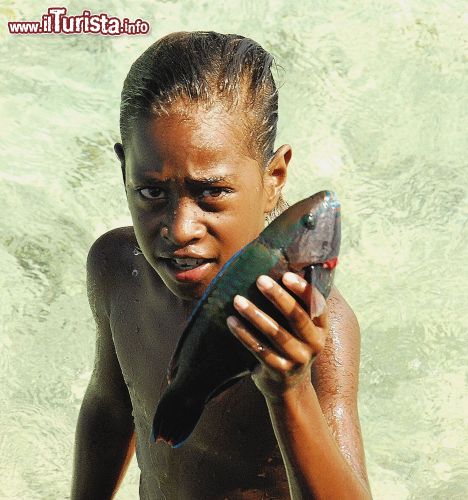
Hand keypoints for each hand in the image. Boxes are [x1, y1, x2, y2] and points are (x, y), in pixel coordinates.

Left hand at [226, 272, 328, 399]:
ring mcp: (298, 359)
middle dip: (278, 297)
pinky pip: (259, 350)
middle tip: (260, 280)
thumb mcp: (301, 327)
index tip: (286, 274)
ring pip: (276, 334)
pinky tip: (231, 321)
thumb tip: (284, 264)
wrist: (288, 386)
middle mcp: (314, 343)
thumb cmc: (291, 343)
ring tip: (237, 300)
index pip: (317, 304)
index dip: (303, 289)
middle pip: (297, 317)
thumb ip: (297, 303)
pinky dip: (244, 335)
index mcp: (321, 327)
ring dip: (255, 315)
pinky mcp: (279, 370)